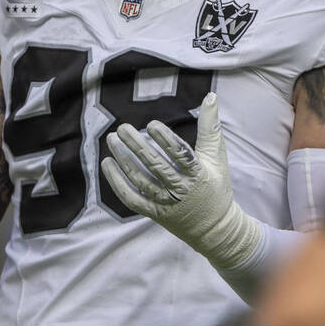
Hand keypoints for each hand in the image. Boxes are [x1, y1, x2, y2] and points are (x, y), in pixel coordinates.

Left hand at [101, 92, 257, 268]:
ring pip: (141, 181)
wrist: (215, 229)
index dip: (166, 140)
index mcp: (198, 174)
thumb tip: (211, 96)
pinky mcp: (154, 213)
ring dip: (124, 160)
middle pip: (156, 166)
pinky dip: (117, 183)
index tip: (152, 123)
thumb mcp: (217, 157)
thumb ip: (210, 127)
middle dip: (137, 146)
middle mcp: (181, 189)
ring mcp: (166, 203)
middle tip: (122, 128)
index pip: (181, 155)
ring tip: (112, 140)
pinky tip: (107, 164)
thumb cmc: (216, 186)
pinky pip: (131, 198)